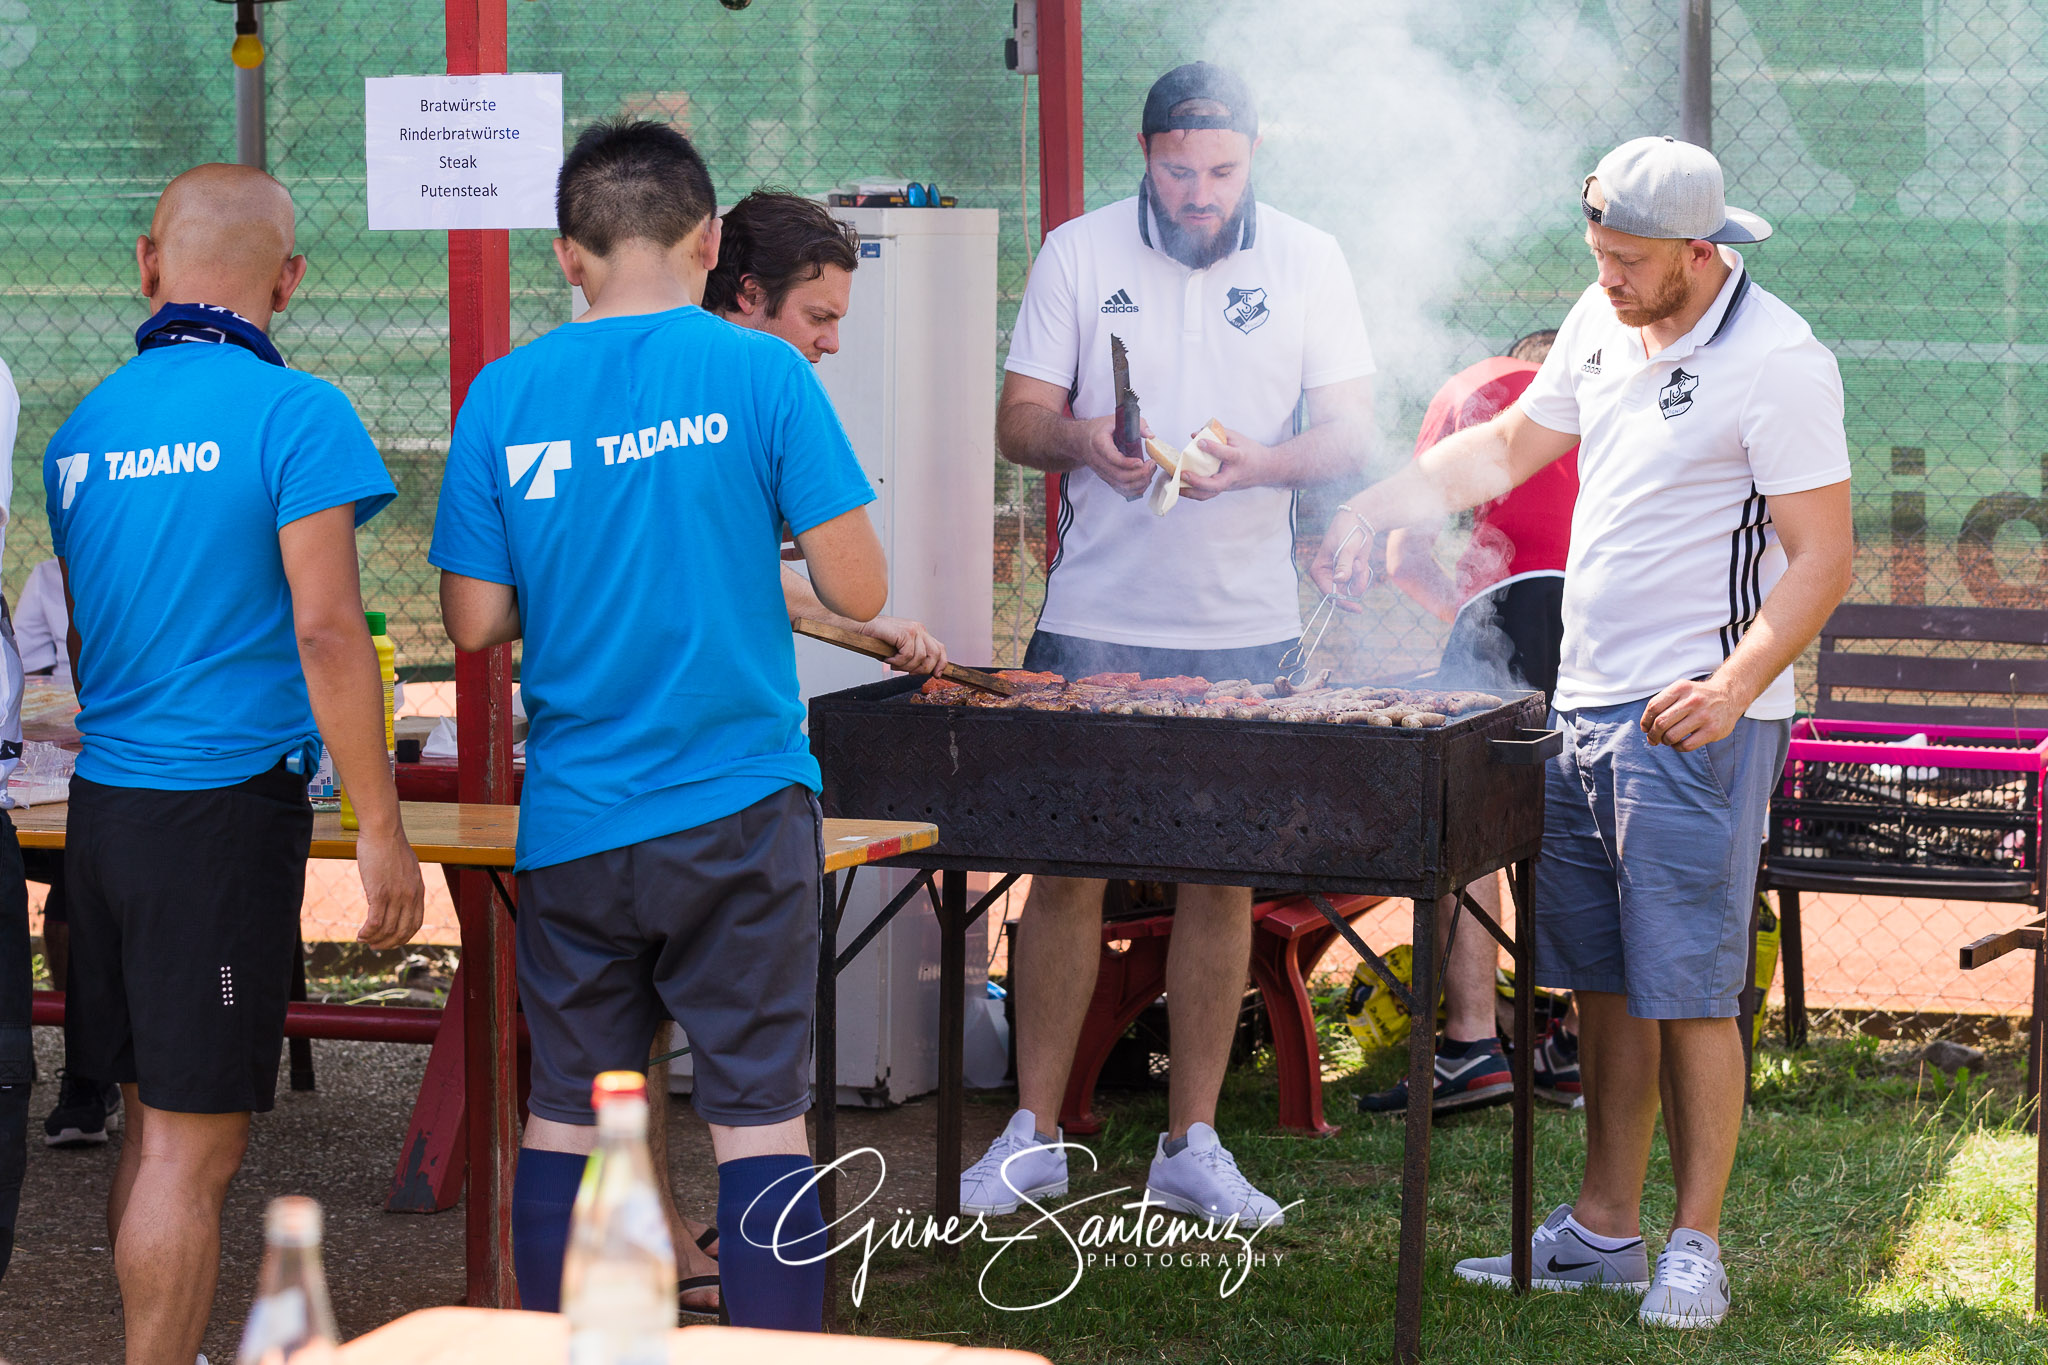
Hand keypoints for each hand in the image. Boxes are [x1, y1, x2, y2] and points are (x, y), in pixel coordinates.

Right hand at [354, 826, 425, 948]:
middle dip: (388, 943)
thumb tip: (399, 892)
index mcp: (418, 891)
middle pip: (402, 931)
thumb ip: (406, 883)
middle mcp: (410, 896)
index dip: (403, 937)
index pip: (415, 923)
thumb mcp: (407, 867)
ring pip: (387, 929)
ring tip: (364, 941)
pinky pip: (375, 922)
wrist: (383, 831)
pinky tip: (360, 935)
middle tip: (375, 946)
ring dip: (374, 940)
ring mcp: (396, 895)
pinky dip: (367, 932)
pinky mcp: (380, 893)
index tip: (391, 941)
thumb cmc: (391, 846)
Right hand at [861, 615, 949, 675]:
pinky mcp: (905, 633)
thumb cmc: (877, 639)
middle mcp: (919, 629)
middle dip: (922, 669)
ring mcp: (913, 630)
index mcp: (920, 632)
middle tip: (907, 672)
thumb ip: (912, 656)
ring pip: (919, 658)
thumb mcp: (899, 649)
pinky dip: (897, 661)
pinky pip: (907, 655)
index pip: (939, 648)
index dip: (941, 663)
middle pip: (934, 655)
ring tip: (893, 663)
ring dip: (905, 666)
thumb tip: (922, 671)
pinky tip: (888, 658)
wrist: (861, 626)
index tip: (936, 675)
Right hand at [1077, 414, 1156, 499]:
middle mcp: (1099, 461)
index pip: (1112, 458)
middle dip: (1139, 473)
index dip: (1127, 463)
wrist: (1083, 440)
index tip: (1141, 461)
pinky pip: (1122, 490)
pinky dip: (1135, 489)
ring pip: (1122, 486)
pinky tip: (1144, 480)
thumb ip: (1136, 424)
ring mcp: (1103, 473)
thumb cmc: (1099, 430)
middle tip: (1151, 464)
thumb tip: (1150, 435)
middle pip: (1119, 475)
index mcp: (1099, 443)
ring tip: (1150, 471)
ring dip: (1140, 482)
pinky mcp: (1108, 479)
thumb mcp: (1116, 420)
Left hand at [1177, 425, 1272, 501]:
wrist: (1265, 469)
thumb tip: (1194, 434)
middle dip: (1198, 481)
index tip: (1199, 441)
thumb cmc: (1249, 451)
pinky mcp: (1223, 490)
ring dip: (1191, 492)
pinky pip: (1207, 494)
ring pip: (1209, 494)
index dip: (1213, 448)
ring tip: (1176, 485)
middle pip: (1216, 484)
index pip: (1226, 454)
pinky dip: (1193, 492)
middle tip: (1183, 473)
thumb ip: (1217, 433)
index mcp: (1239, 458)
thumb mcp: (1237, 437)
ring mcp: (1228, 485)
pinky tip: (1181, 487)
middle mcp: (1233, 475)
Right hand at [1308, 505, 1376, 614]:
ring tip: (1359, 559)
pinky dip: (1363, 575)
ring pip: (1352, 590)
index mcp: (1318, 571)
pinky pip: (1358, 584)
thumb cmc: (1349, 530)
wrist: (1360, 519)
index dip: (1343, 601)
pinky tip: (1361, 561)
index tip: (1357, 608)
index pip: (1329, 593)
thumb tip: (1339, 580)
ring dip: (1360, 578)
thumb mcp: (1347, 547)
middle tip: (1359, 565)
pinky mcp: (1349, 574)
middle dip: (1354, 584)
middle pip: (1342, 595)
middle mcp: (1327, 576)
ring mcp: (1338, 576)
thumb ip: (1344, 564)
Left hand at [1641, 675, 1745, 750]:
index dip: (1645, 721)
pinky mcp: (1712, 730)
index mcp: (1681, 688)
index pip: (1654, 707)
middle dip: (1652, 734)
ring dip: (1665, 741)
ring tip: (1667, 740)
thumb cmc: (1697, 696)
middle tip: (1653, 739)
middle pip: (1660, 723)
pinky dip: (1678, 747)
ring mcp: (1703, 716)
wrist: (1729, 696)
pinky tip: (1679, 743)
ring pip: (1671, 736)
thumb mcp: (1681, 690)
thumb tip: (1646, 727)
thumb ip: (1663, 703)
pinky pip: (1686, 745)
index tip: (1645, 728)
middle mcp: (1692, 700)